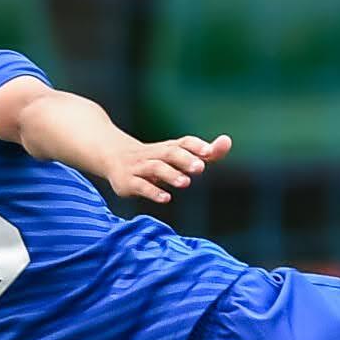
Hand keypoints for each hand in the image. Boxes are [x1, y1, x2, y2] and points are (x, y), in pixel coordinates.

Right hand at [104, 132, 230, 204]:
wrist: (112, 156)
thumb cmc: (155, 158)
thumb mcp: (177, 155)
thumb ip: (204, 152)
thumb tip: (227, 141)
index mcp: (169, 148)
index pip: (184, 142)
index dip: (196, 146)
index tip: (210, 151)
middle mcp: (155, 155)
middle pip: (170, 153)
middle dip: (184, 159)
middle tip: (200, 168)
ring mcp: (140, 168)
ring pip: (155, 167)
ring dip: (170, 174)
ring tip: (185, 182)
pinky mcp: (128, 182)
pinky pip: (139, 185)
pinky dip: (152, 191)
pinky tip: (166, 198)